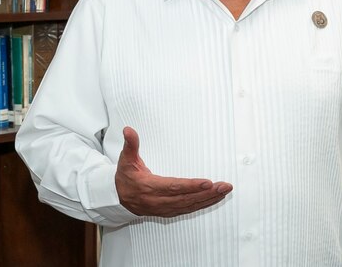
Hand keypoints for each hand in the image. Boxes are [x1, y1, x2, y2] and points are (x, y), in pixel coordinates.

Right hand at [115, 126, 232, 216]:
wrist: (116, 198)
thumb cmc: (124, 177)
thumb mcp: (126, 159)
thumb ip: (131, 144)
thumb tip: (128, 130)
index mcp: (148, 187)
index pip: (173, 187)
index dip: (191, 186)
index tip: (208, 182)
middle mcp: (157, 200)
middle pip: (186, 198)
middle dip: (207, 193)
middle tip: (224, 186)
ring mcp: (163, 208)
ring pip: (189, 205)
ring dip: (208, 199)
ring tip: (224, 192)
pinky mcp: (168, 211)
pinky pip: (188, 209)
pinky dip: (203, 205)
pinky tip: (214, 199)